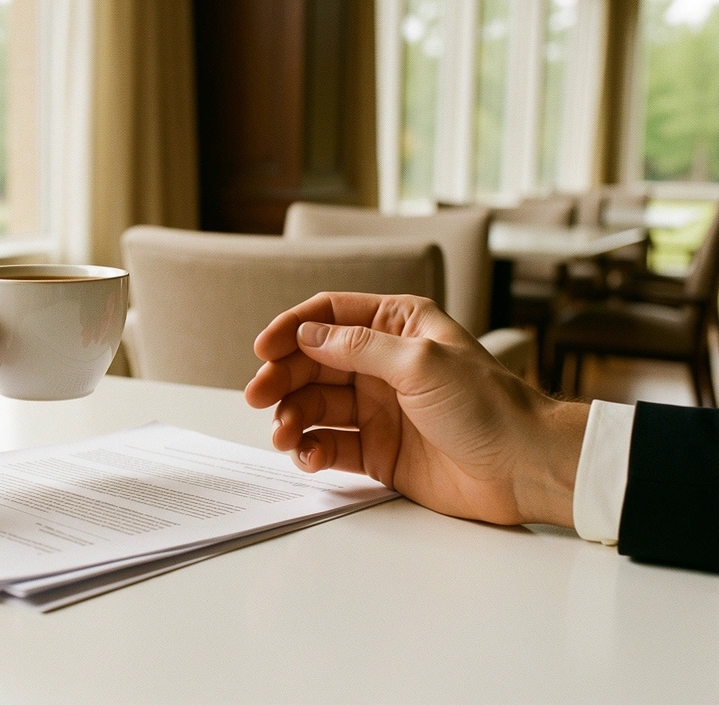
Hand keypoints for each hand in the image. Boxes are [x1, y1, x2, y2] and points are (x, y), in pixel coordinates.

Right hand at [244, 293, 586, 527]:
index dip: (291, 329)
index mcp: (398, 327)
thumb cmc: (490, 406)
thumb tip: (307, 336)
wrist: (526, 468)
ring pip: (315, 405)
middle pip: (312, 362)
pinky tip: (307, 455)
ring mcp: (379, 408)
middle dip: (281, 378)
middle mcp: (383, 364)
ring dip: (292, 417)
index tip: (263, 350)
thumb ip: (359, 348)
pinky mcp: (378, 450)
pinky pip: (330, 444)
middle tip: (258, 397)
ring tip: (284, 436)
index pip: (330, 316)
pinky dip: (311, 449)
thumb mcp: (421, 364)